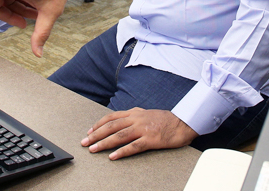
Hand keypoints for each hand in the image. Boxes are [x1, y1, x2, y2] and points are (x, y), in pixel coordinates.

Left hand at [81, 108, 197, 159]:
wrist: (184, 122)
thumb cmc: (166, 120)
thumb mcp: (147, 114)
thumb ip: (134, 116)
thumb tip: (121, 120)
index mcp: (135, 112)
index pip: (112, 117)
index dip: (99, 124)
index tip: (89, 131)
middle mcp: (137, 119)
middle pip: (111, 126)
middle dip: (96, 134)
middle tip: (84, 142)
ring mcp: (143, 129)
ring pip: (119, 136)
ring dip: (104, 143)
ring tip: (93, 149)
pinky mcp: (151, 139)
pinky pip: (133, 147)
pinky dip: (121, 151)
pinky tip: (112, 156)